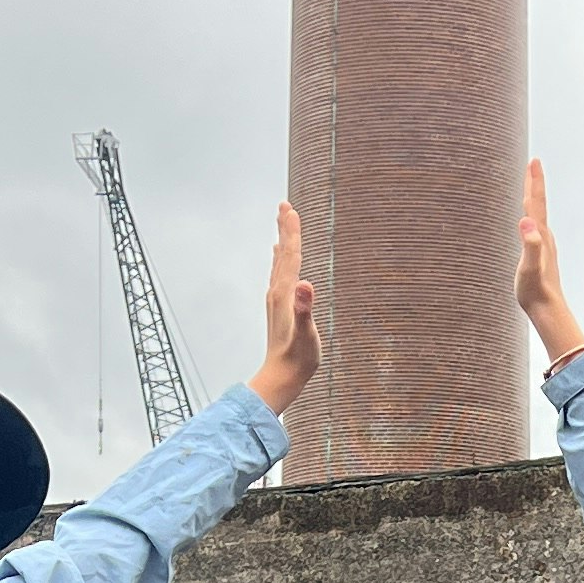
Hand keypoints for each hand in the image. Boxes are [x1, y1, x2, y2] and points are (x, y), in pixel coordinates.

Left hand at [248, 202, 321, 413]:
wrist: (281, 377)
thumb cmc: (297, 358)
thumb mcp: (307, 334)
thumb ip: (305, 309)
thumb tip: (305, 286)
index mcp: (286, 294)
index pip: (290, 256)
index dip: (292, 232)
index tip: (290, 209)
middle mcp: (277, 293)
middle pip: (282, 254)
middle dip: (284, 229)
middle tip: (284, 205)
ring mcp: (277, 300)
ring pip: (279, 263)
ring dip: (282, 242)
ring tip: (282, 224)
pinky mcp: (279, 308)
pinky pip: (279, 275)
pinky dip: (280, 261)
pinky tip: (279, 259)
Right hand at [515, 158, 583, 365]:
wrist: (547, 309)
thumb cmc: (536, 291)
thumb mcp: (529, 267)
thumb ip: (530, 244)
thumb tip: (526, 222)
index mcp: (539, 235)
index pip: (536, 202)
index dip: (534, 181)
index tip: (534, 161)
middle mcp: (543, 237)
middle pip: (538, 204)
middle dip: (534, 183)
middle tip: (533, 163)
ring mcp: (543, 246)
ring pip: (538, 215)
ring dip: (534, 198)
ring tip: (529, 186)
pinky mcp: (540, 255)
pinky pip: (535, 228)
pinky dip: (531, 216)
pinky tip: (530, 221)